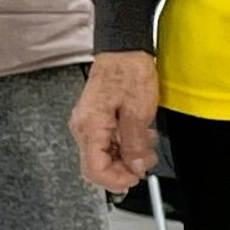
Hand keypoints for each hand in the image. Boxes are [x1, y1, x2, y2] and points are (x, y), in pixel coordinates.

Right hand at [71, 51, 160, 193]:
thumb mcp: (139, 111)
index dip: (116, 180)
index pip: (94, 170)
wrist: (124, 49)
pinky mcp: (95, 119)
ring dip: (127, 155)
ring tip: (146, 143)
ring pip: (104, 155)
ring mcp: (88, 123)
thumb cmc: (129, 72)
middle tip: (145, 159)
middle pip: (97, 165)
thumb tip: (135, 167)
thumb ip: (134, 143)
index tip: (136, 177)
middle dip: (124, 168)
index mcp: (89, 126)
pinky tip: (139, 134)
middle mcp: (83, 127)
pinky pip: (107, 142)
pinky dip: (124, 144)